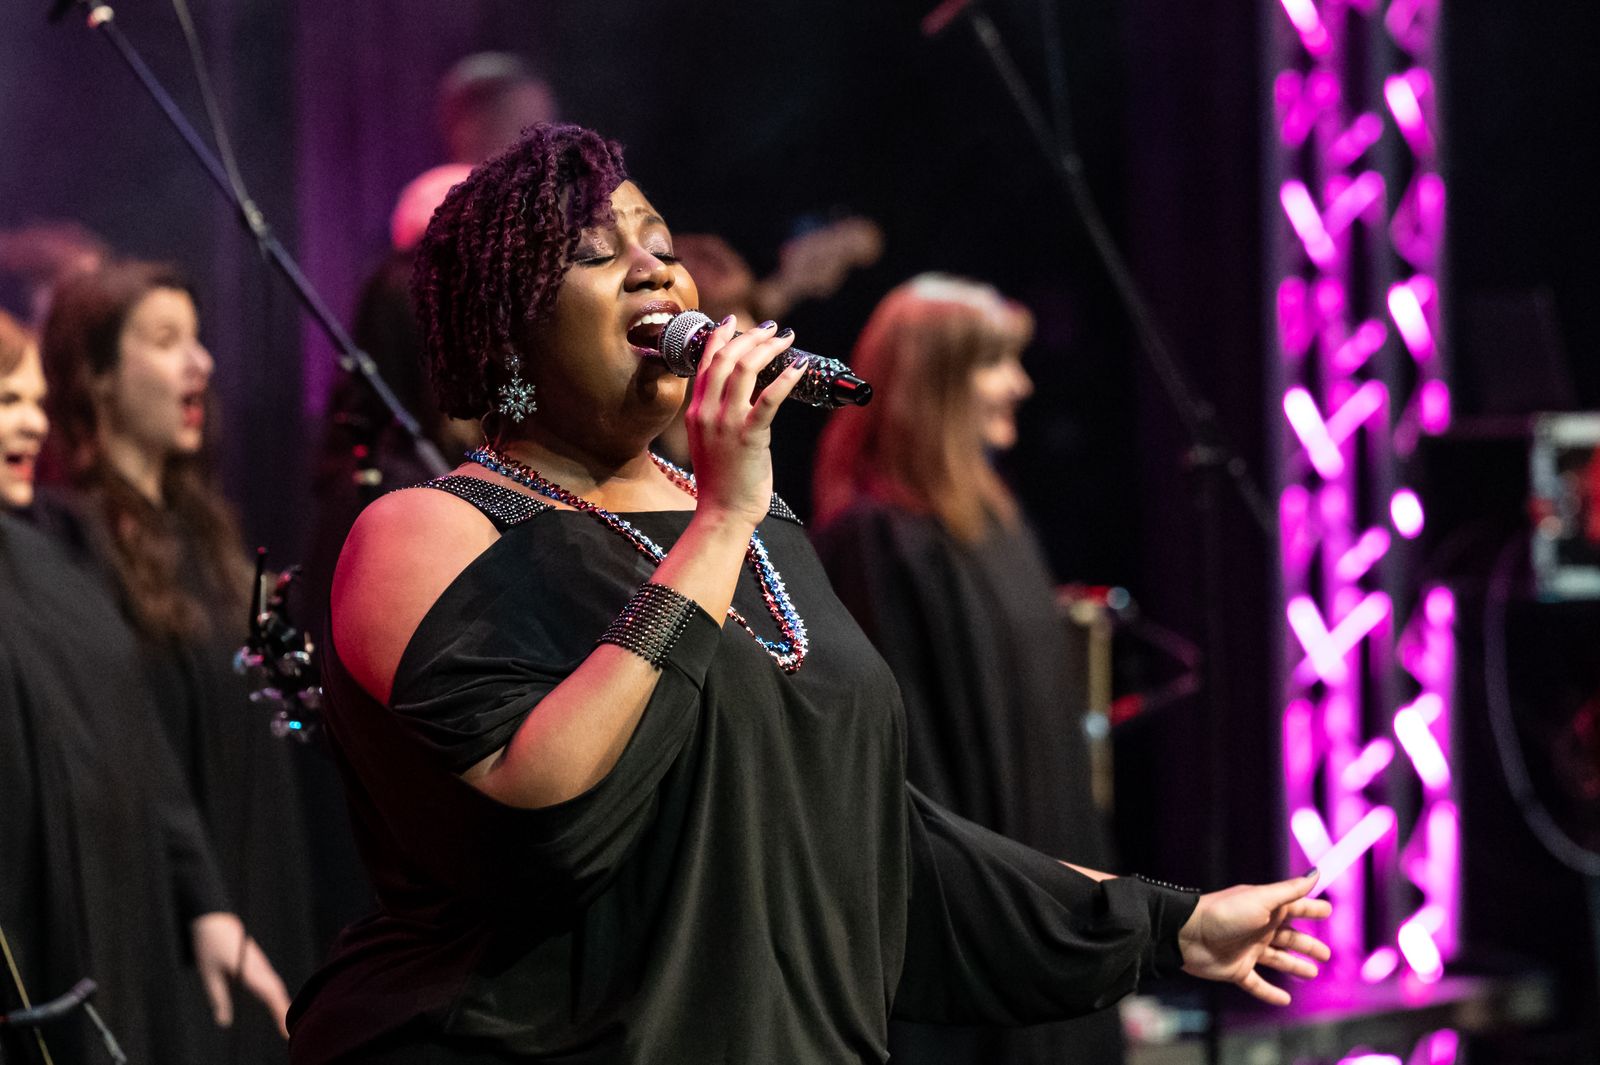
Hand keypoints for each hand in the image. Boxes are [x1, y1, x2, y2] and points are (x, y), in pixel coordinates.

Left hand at [190, 912, 290, 1037]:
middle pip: (276, 990)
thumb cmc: (209, 945)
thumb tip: (224, 1021)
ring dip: (281, 1002)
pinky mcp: (258, 962)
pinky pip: (271, 980)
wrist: (214, 918)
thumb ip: (218, 998)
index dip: (278, 1010)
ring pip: (275, 985)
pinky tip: (276, 1004)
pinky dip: (276, 994)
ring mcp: (260, 963)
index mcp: (249, 969)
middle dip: (283, 1010)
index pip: (269, 992)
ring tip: (285, 1023)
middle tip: (287, 1032)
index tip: (284, 1027)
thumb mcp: (208, 974)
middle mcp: (259, 966)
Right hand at [683, 318, 805, 527]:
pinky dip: (786, 379)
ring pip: (745, 370)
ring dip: (768, 349)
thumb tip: (740, 394)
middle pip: (726, 359)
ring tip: (785, 339)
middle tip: (771, 327)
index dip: (720, 337)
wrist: (722, 512)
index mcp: (695, 411)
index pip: (705, 362)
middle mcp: (706, 412)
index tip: (734, 321)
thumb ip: (715, 415)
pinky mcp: (749, 437)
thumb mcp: (708, 441)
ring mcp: (726, 423)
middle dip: (750, 336)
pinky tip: (800, 367)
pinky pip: (768, 399)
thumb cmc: (721, 481)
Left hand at [1178, 870, 1331, 1004]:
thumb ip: (1290, 890)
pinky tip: (1285, 1000)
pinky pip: (1257, 984)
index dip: (1311, 910)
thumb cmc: (1226, 913)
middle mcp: (1259, 929)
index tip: (1327, 910)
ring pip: (1277, 960)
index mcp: (1266, 909)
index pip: (1295, 909)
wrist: (1189, 934)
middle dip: (1307, 945)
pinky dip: (1271, 993)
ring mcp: (1248, 950)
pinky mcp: (1237, 970)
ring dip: (1295, 966)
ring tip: (1313, 973)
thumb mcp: (1262, 899)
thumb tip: (1316, 873)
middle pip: (1289, 938)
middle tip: (1326, 955)